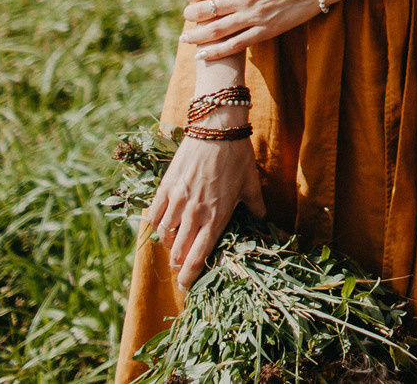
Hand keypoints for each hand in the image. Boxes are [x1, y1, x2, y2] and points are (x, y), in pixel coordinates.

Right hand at [140, 129, 265, 288]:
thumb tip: (262, 221)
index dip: (190, 276)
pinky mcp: (165, 189)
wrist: (216, 130)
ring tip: (174, 243)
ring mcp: (178, 202)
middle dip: (178, 264)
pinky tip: (162, 226)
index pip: (199, 256)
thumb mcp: (251, 184)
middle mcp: (195, 214)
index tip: (186, 287)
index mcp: (217, 217)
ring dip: (169, 244)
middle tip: (180, 266)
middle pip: (179, 252)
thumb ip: (255, 206)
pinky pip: (154, 217)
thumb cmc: (238, 156)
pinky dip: (156, 226)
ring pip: (165, 236)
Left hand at [182, 0, 324, 58]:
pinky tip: (203, 55)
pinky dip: (216, 52)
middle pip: (203, 11)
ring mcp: (253, 16)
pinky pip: (235, 45)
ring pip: (215, 31)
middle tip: (187, 16)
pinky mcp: (266, 30)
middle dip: (190, 15)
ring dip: (196, 36)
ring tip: (185, 38)